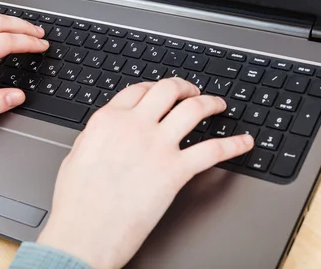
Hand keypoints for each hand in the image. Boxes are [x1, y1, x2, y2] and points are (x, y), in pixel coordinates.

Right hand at [37, 78, 253, 268]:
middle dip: (185, 86)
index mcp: (108, 120)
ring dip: (210, 103)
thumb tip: (111, 132)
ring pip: (193, 109)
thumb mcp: (77, 156)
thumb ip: (98, 136)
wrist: (84, 234)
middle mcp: (134, 126)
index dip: (155, 87)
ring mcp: (157, 146)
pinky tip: (244, 142)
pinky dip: (233, 144)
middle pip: (168, 90)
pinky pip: (213, 150)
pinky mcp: (175, 171)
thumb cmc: (76, 203)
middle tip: (192, 91)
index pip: (139, 90)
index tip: (162, 91)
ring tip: (218, 105)